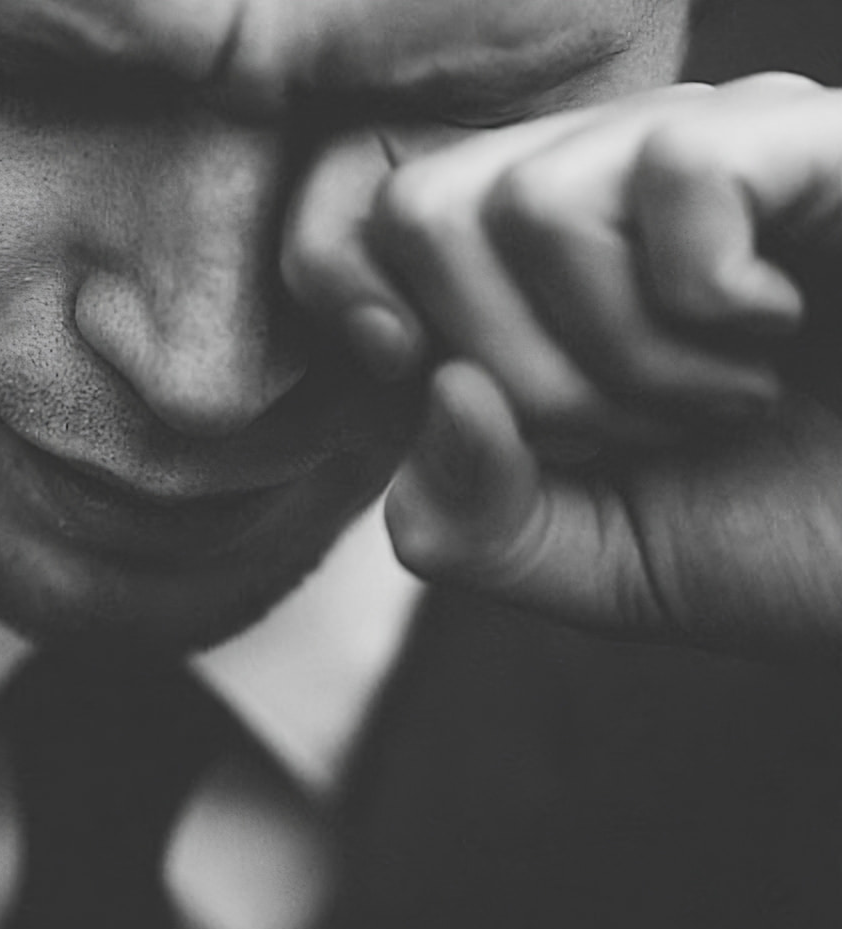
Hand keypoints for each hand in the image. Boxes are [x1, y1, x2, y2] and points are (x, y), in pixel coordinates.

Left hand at [284, 74, 841, 662]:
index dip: (358, 307)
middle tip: (633, 428)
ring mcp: (712, 146)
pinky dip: (708, 303)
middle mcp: (609, 181)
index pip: (361, 218)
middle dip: (512, 371)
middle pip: (422, 212)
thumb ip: (471, 519)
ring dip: (622, 360)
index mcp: (534, 267)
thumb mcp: (592, 563)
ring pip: (528, 206)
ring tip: (723, 399)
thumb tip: (432, 383)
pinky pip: (673, 172)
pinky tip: (775, 332)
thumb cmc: (798, 538)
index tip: (449, 393)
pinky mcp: (815, 138)